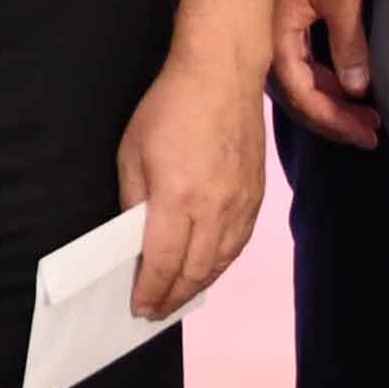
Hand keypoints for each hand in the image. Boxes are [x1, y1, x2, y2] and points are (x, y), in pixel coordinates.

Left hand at [121, 42, 271, 323]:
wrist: (222, 76)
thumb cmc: (169, 108)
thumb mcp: (132, 153)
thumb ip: (133, 201)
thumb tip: (133, 239)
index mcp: (178, 199)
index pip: (164, 263)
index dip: (151, 291)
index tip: (139, 307)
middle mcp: (214, 209)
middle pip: (195, 271)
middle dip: (173, 297)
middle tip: (156, 311)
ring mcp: (240, 204)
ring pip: (221, 262)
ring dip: (199, 286)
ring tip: (179, 298)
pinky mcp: (256, 196)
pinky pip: (239, 243)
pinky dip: (221, 264)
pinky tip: (208, 269)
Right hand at [271, 0, 377, 146]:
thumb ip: (350, 44)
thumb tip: (357, 91)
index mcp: (277, 35)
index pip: (304, 96)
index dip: (335, 121)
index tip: (367, 134)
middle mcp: (267, 40)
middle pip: (298, 97)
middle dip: (335, 120)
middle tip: (372, 134)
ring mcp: (272, 32)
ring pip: (299, 83)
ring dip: (331, 102)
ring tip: (367, 117)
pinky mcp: (282, 23)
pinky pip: (300, 65)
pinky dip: (324, 81)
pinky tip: (347, 88)